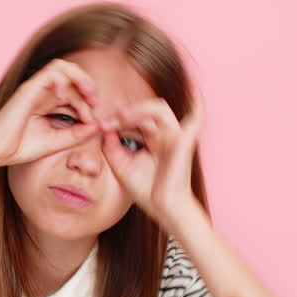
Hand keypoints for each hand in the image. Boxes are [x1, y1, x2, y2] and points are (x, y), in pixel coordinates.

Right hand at [0, 58, 102, 167]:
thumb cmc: (20, 147)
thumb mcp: (56, 141)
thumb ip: (77, 134)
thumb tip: (97, 126)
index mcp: (48, 102)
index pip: (74, 92)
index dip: (88, 103)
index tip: (93, 121)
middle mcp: (42, 91)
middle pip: (70, 73)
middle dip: (87, 85)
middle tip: (95, 102)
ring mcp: (35, 87)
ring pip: (62, 66)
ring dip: (79, 78)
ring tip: (87, 96)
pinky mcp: (29, 88)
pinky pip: (51, 72)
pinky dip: (63, 81)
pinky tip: (65, 99)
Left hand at [99, 89, 205, 227]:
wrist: (164, 208)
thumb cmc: (147, 192)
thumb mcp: (121, 166)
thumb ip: (111, 147)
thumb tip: (104, 130)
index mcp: (152, 140)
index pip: (134, 120)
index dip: (117, 119)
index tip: (100, 125)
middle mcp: (165, 134)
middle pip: (144, 111)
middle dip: (124, 114)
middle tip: (106, 122)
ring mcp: (176, 135)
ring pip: (158, 108)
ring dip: (138, 109)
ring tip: (122, 117)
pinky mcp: (185, 140)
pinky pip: (195, 116)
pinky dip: (196, 101)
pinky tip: (193, 88)